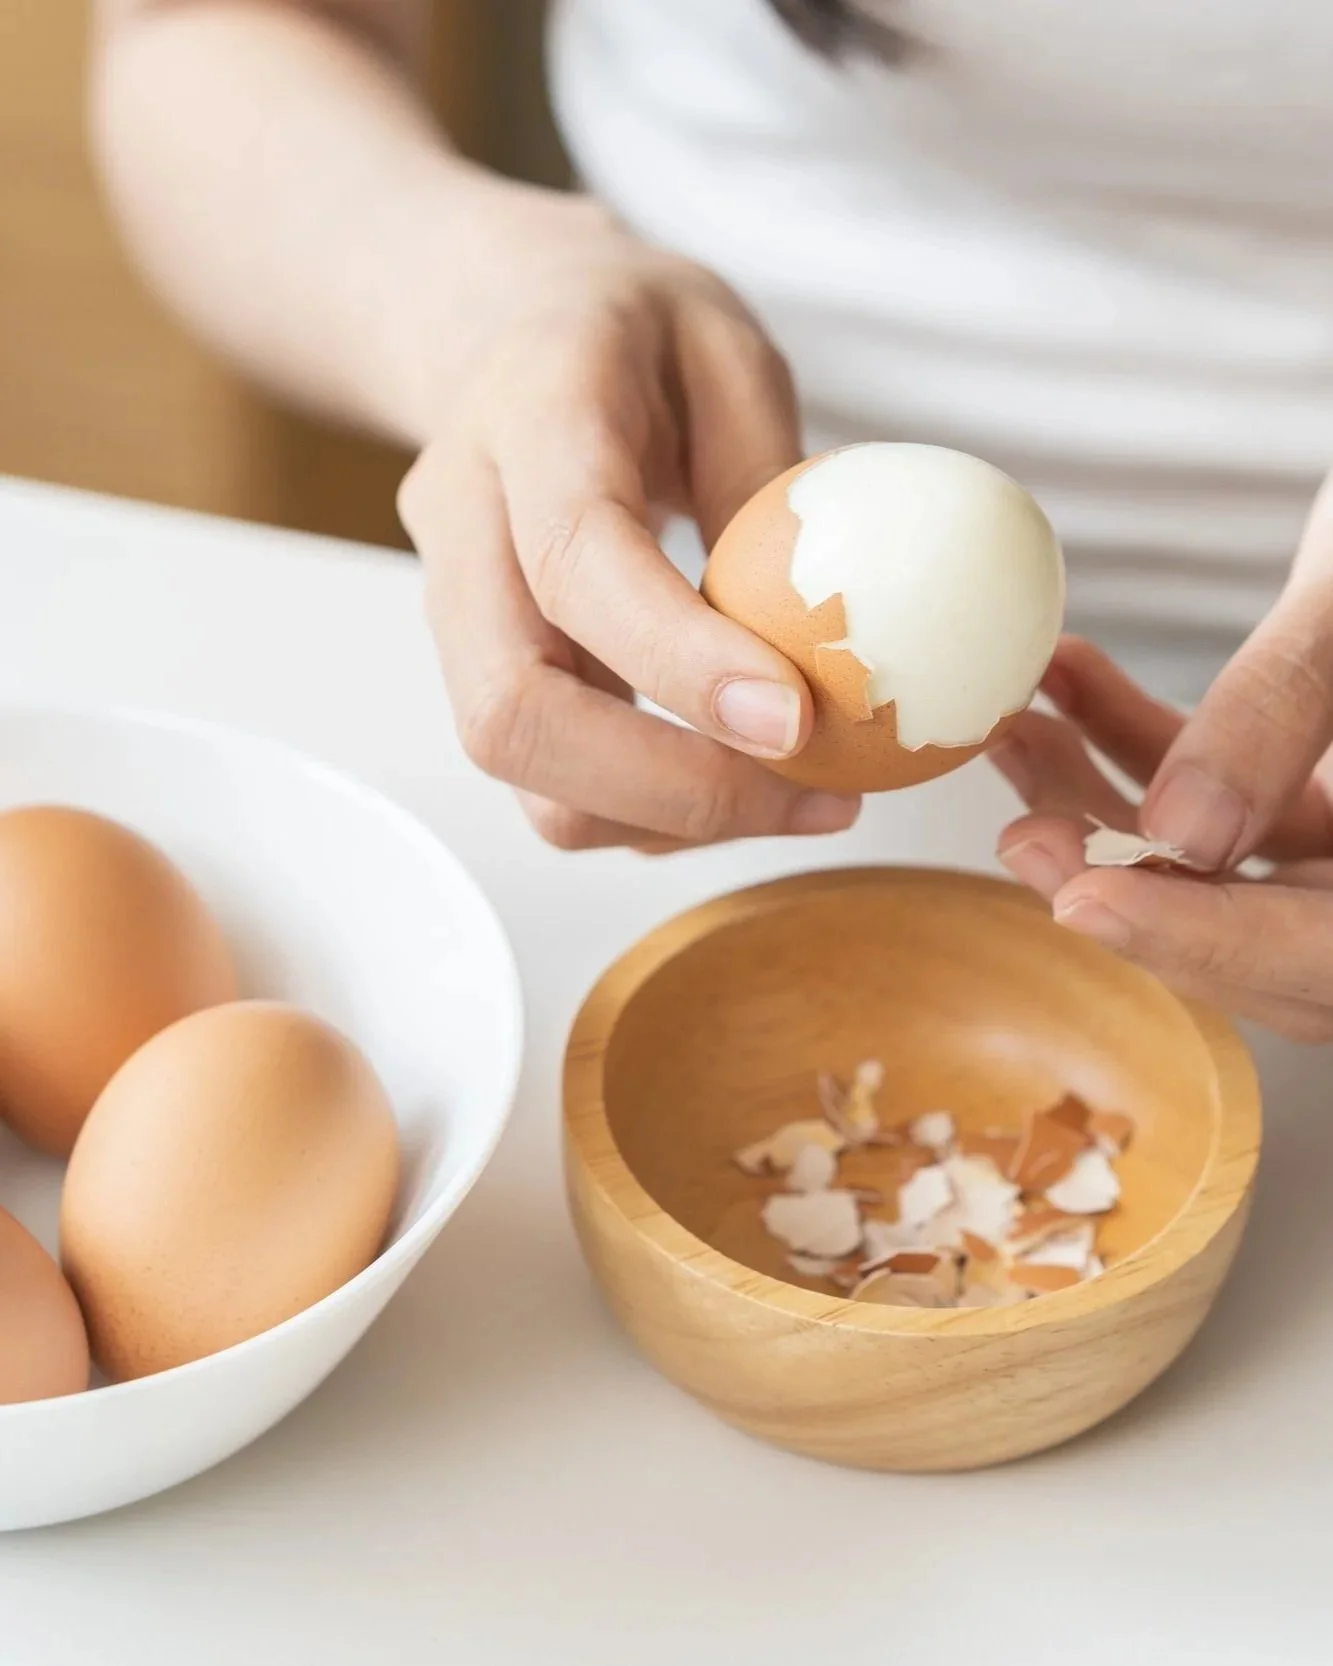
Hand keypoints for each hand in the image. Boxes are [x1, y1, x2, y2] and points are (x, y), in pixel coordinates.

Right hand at [397, 195, 858, 852]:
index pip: (575, 560)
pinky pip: (540, 774)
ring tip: (799, 802)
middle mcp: (460, 521)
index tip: (797, 722)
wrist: (501, 330)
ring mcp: (452, 605)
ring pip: (516, 762)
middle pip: (511, 706)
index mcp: (529, 414)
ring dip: (659, 818)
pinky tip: (736, 784)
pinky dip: (641, 811)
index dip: (677, 658)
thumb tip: (826, 634)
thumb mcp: (728, 348)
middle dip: (667, 786)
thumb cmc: (631, 332)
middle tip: (817, 801)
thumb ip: (764, 476)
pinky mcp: (477, 662)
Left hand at [992, 522, 1332, 1039]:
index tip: (1085, 901)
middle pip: (1267, 939)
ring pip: (1234, 873)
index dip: (1206, 938)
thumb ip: (1288, 705)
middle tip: (1025, 837)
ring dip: (1112, 812)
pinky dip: (1151, 749)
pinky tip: (1073, 679)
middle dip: (1135, 889)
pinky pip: (1237, 803)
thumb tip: (1177, 831)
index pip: (1328, 954)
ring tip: (1017, 731)